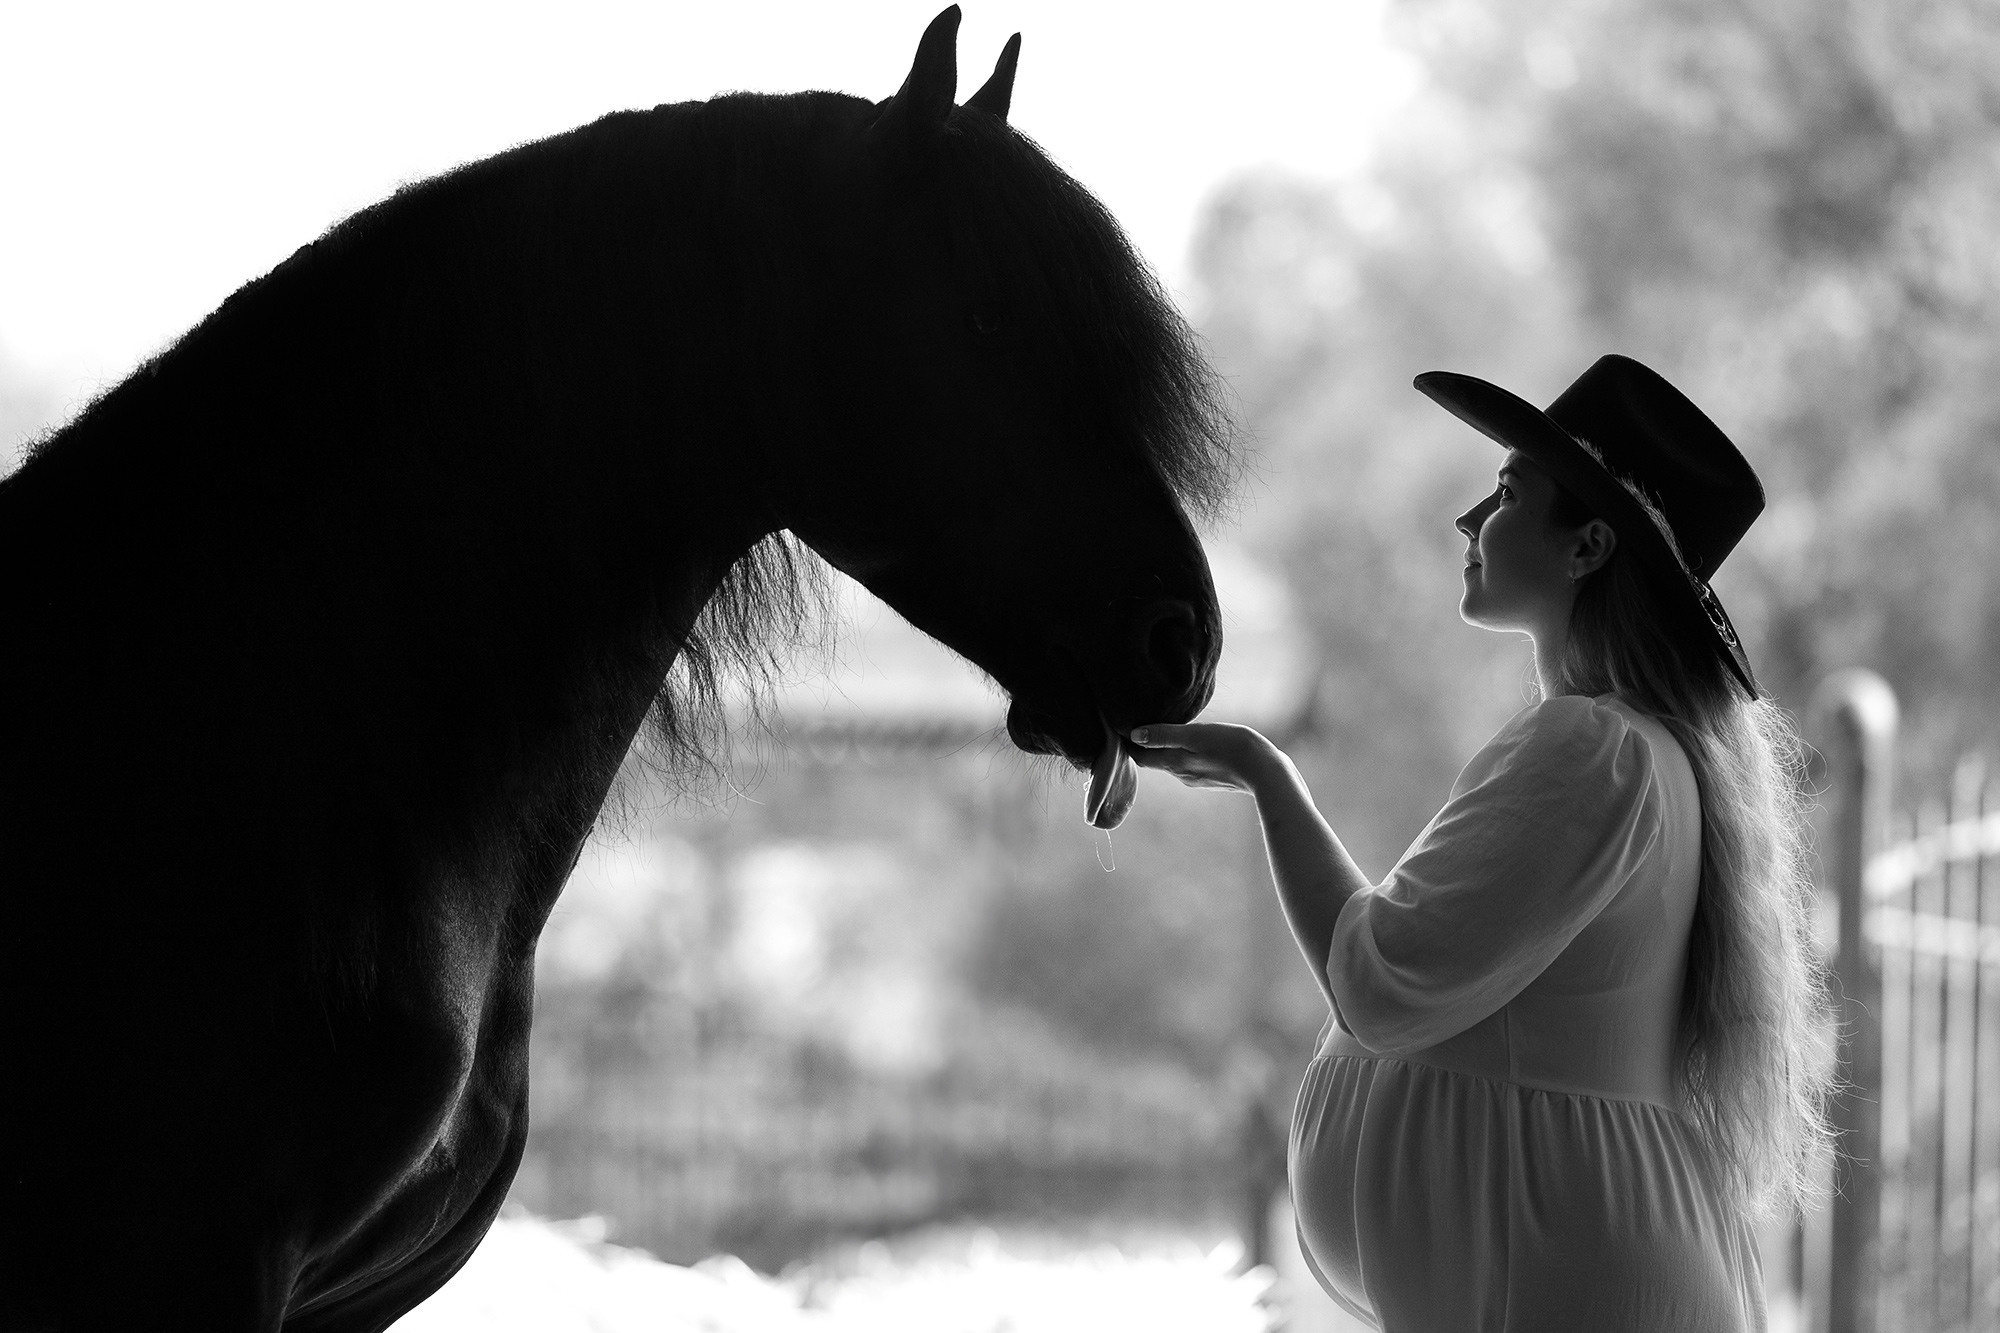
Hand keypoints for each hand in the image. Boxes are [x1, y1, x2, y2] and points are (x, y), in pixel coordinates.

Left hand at [1127, 721, 1280, 794]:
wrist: (1268, 773)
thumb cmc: (1233, 748)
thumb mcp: (1197, 735)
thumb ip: (1165, 735)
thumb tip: (1133, 735)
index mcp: (1175, 764)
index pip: (1141, 757)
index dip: (1128, 744)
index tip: (1120, 727)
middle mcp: (1182, 774)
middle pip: (1155, 759)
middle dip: (1144, 744)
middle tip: (1136, 722)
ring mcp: (1198, 778)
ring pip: (1172, 761)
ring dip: (1164, 746)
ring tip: (1161, 726)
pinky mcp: (1213, 777)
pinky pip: (1189, 762)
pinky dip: (1182, 751)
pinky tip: (1190, 740)